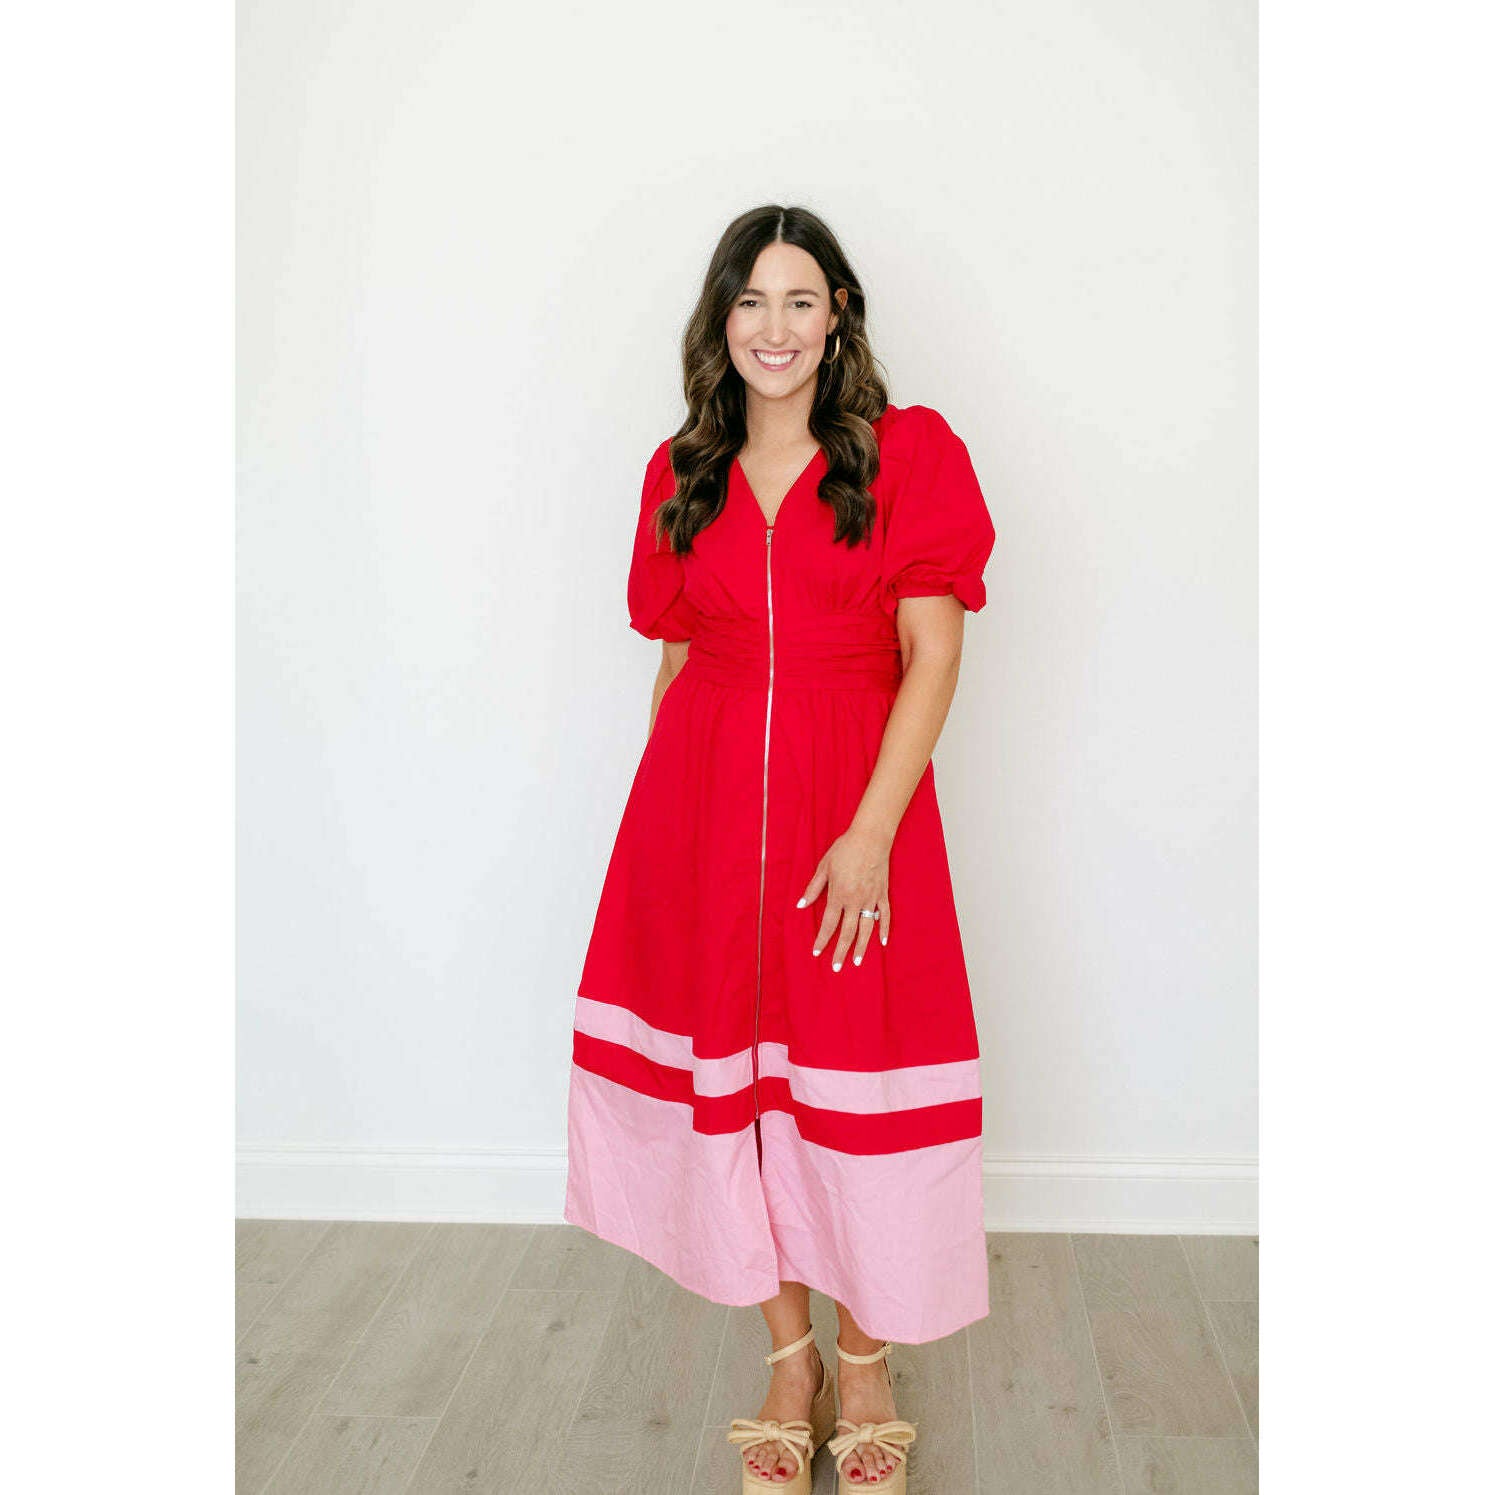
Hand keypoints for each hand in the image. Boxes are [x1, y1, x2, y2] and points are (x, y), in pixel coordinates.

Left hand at [796, 824, 892, 970]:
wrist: (870, 838)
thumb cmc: (844, 849)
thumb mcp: (824, 867)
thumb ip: (813, 888)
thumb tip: (801, 905)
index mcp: (838, 895)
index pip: (828, 924)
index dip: (822, 940)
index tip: (817, 953)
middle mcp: (855, 901)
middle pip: (848, 932)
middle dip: (841, 951)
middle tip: (836, 967)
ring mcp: (871, 899)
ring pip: (867, 928)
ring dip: (862, 947)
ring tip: (858, 961)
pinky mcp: (883, 894)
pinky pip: (885, 915)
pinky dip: (884, 929)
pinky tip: (882, 942)